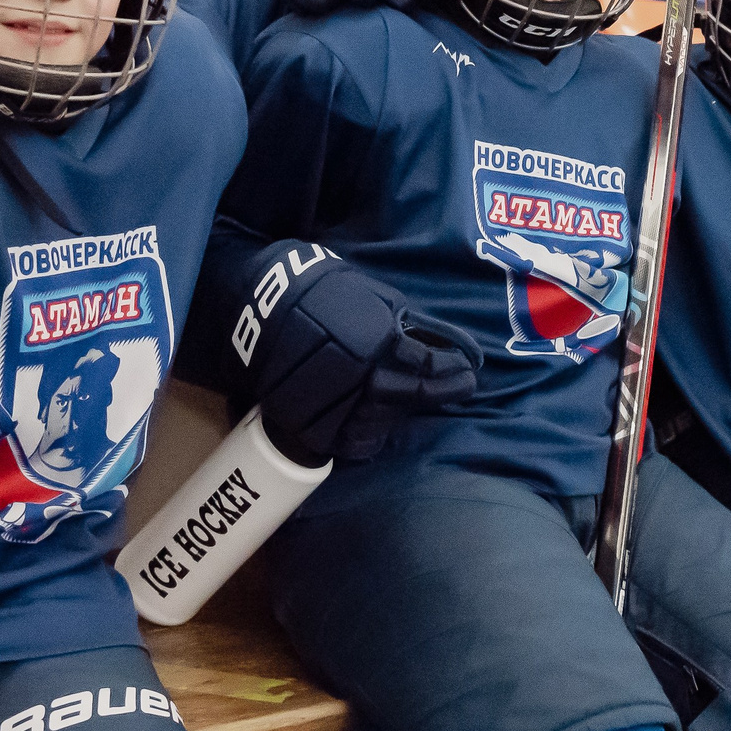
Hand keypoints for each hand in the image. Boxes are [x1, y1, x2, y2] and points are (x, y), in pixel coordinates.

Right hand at [231, 240, 478, 466]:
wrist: (262, 302)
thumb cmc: (325, 292)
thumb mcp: (374, 296)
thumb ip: (408, 323)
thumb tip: (447, 342)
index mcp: (374, 341)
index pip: (426, 365)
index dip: (451, 371)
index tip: (468, 372)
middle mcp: (356, 374)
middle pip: (408, 394)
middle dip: (439, 392)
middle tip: (461, 388)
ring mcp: (330, 401)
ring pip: (381, 419)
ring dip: (405, 411)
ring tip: (419, 400)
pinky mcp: (308, 419)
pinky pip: (349, 438)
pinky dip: (370, 433)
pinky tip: (383, 422)